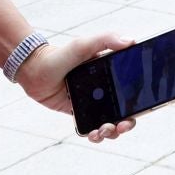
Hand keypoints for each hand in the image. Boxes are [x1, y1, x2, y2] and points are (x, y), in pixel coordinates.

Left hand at [16, 33, 139, 141]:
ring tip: (103, 131)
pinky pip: (93, 127)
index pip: (133, 89)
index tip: (140, 109)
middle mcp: (106, 88)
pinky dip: (96, 135)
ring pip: (110, 122)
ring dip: (112, 132)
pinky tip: (93, 134)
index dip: (141, 102)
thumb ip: (106, 39)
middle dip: (127, 123)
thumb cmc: (59, 55)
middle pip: (125, 110)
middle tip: (121, 126)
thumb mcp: (83, 45)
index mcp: (112, 73)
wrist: (33, 71)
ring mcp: (94, 102)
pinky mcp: (80, 113)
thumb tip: (130, 41)